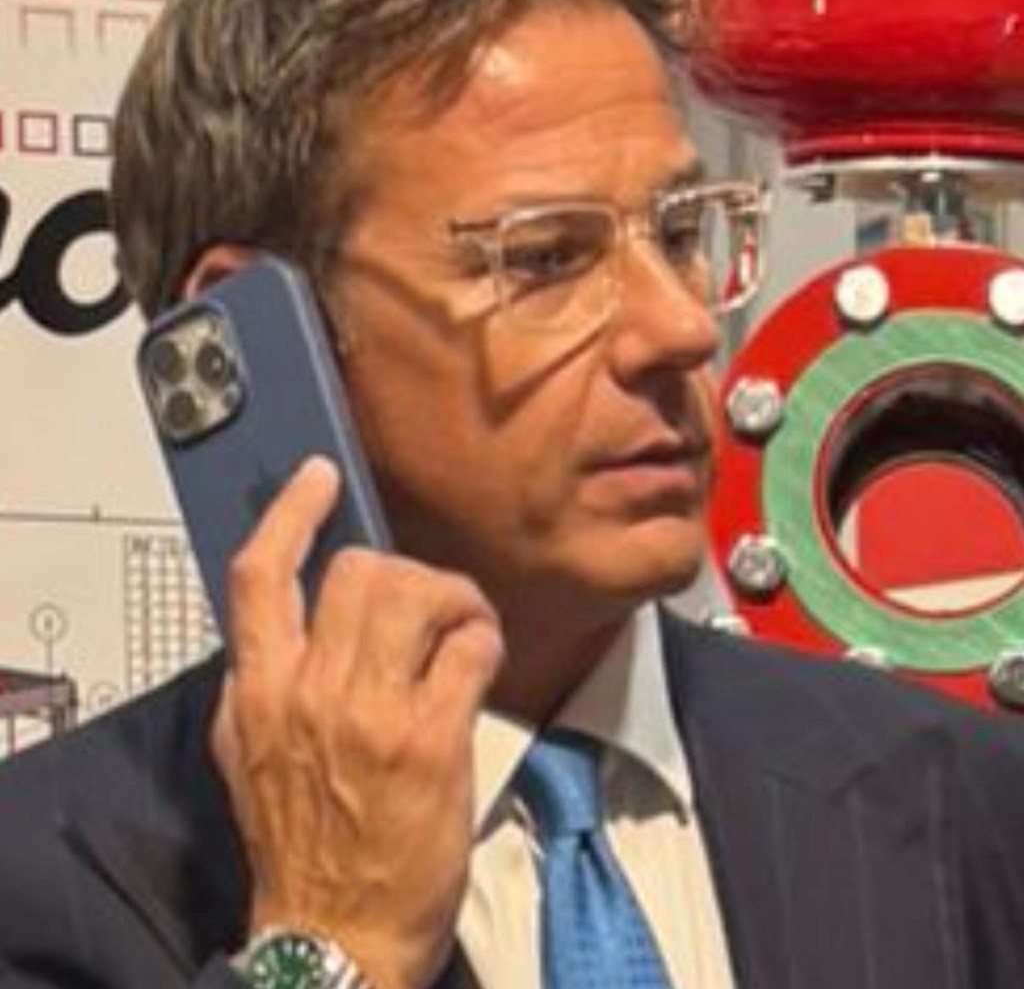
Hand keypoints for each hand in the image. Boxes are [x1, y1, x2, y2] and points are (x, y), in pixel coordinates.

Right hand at [211, 457, 503, 988]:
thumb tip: (281, 625)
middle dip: (403, 571)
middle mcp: (309, 693)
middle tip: (427, 599)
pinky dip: (482, 638)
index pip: (259, 578)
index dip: (289, 514)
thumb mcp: (250, 756)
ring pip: (415, 594)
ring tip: (462, 626)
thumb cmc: (299, 846)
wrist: (335, 934)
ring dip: (452, 597)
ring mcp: (372, 716)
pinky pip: (466, 649)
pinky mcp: (431, 741)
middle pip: (359, 572)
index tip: (317, 477)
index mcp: (258, 692)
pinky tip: (481, 657)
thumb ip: (258, 684)